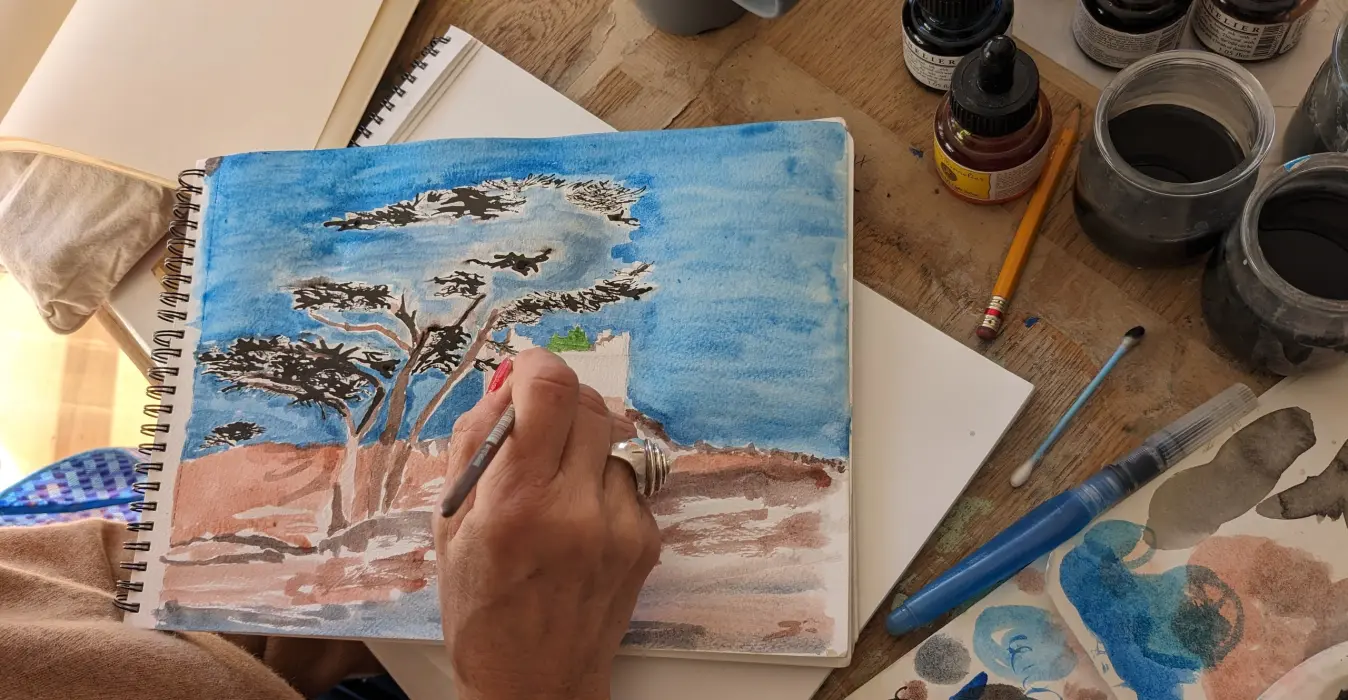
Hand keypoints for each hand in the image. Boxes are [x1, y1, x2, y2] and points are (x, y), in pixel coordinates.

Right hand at [434, 348, 661, 699]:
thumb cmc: (480, 609)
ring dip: (583, 438)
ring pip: (613, 434)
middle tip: (534, 424)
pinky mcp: (648, 538)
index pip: (550, 388)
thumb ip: (477, 443)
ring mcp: (622, 524)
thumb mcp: (450, 524)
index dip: (535, 365)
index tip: (523, 374)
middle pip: (588, 401)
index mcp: (518, 502)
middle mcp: (577, 507)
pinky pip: (629, 475)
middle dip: (558, 400)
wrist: (534, 685)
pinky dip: (603, 476)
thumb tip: (507, 381)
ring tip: (555, 478)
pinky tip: (578, 512)